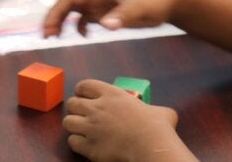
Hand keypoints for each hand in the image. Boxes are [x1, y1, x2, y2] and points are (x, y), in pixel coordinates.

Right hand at [43, 0, 181, 37]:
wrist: (170, 0)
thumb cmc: (154, 0)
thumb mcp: (139, 9)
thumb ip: (122, 16)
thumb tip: (104, 25)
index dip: (56, 13)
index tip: (49, 30)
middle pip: (68, 4)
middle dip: (55, 18)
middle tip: (47, 36)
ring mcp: (102, 3)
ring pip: (75, 10)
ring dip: (63, 22)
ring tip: (55, 37)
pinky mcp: (109, 11)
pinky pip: (87, 17)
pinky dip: (80, 26)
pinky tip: (83, 36)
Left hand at [63, 80, 185, 161]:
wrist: (150, 146)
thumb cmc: (157, 127)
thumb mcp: (160, 111)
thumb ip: (155, 109)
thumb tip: (163, 114)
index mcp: (112, 94)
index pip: (85, 85)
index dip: (82, 91)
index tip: (84, 96)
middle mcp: (97, 108)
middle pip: (72, 103)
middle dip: (75, 109)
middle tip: (83, 115)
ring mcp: (91, 127)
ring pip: (68, 122)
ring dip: (74, 126)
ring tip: (81, 130)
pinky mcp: (89, 146)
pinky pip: (72, 142)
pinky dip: (77, 143)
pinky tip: (85, 144)